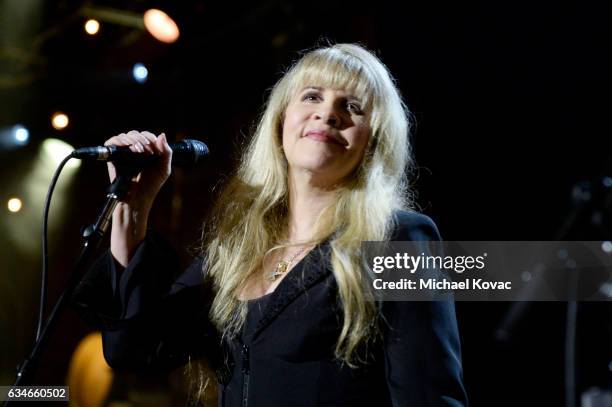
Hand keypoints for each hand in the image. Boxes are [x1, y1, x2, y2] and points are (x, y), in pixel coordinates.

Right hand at [104, 130, 171, 266]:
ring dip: (133, 139)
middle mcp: (134, 151)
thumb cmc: (151, 186)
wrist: (137, 198)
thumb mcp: (164, 169)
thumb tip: (162, 135)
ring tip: (140, 150)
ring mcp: (123, 153)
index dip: (150, 137)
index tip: (154, 146)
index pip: (147, 136)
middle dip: (142, 138)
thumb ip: (166, 152)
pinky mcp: (113, 157)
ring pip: (125, 136)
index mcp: (146, 152)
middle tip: (147, 150)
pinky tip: (129, 147)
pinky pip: (112, 141)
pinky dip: (120, 140)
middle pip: (135, 134)